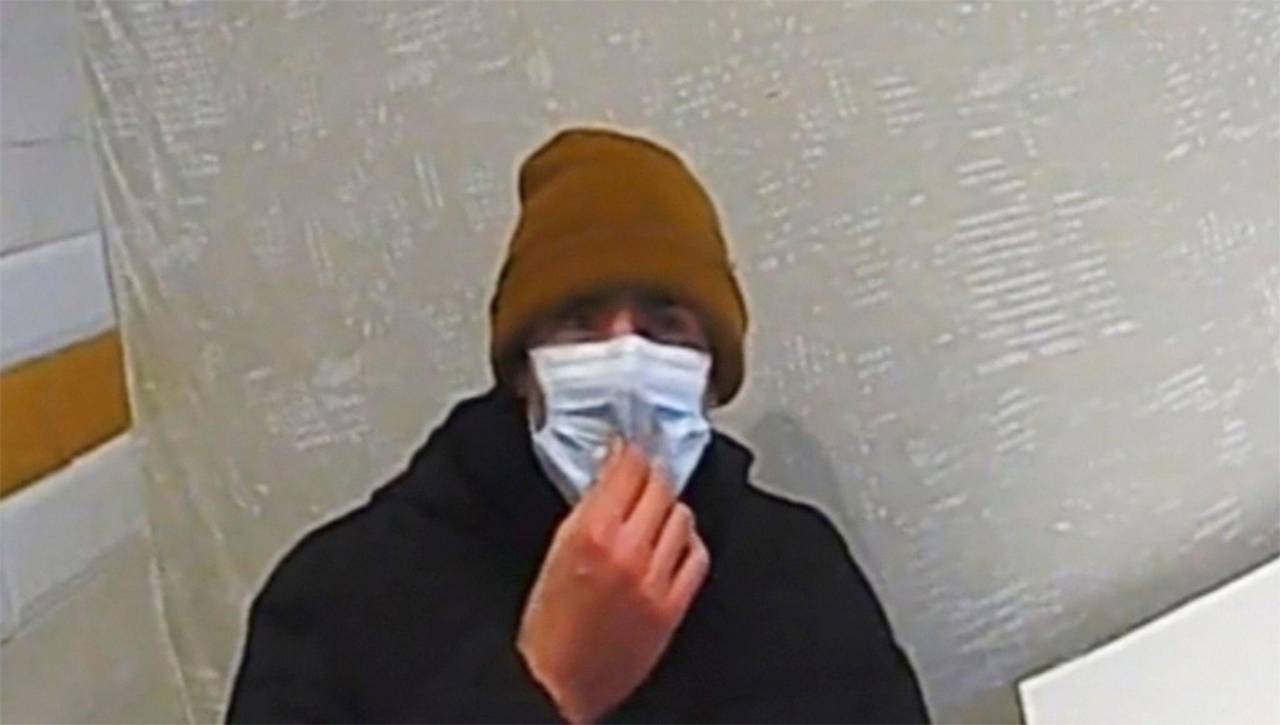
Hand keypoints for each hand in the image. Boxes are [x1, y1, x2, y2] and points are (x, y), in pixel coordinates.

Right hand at [516, 440, 710, 722]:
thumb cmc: (546, 626)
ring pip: (683, 517)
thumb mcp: (555, 552)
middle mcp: (628, 551)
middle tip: (644, 472)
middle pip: (661, 486)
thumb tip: (609, 478)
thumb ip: (586, 511)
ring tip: (654, 513)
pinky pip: (696, 557)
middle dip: (652, 474)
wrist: (558, 682)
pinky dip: (687, 543)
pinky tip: (674, 544)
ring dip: (670, 508)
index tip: (630, 444)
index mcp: (591, 532)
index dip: (631, 448)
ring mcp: (656, 579)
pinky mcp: (673, 606)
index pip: (628, 467)